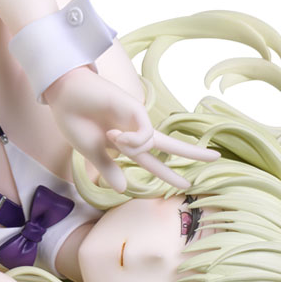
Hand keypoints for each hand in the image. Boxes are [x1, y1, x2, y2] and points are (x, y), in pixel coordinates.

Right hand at [43, 67, 218, 191]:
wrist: (64, 93)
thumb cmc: (74, 119)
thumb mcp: (90, 151)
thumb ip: (108, 168)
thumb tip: (124, 188)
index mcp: (123, 143)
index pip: (151, 162)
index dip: (168, 174)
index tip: (186, 184)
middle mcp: (134, 131)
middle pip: (168, 145)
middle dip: (192, 152)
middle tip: (217, 158)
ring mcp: (135, 119)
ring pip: (154, 142)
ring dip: (136, 148)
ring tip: (110, 137)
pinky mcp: (135, 108)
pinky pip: (145, 133)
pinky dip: (134, 140)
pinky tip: (114, 135)